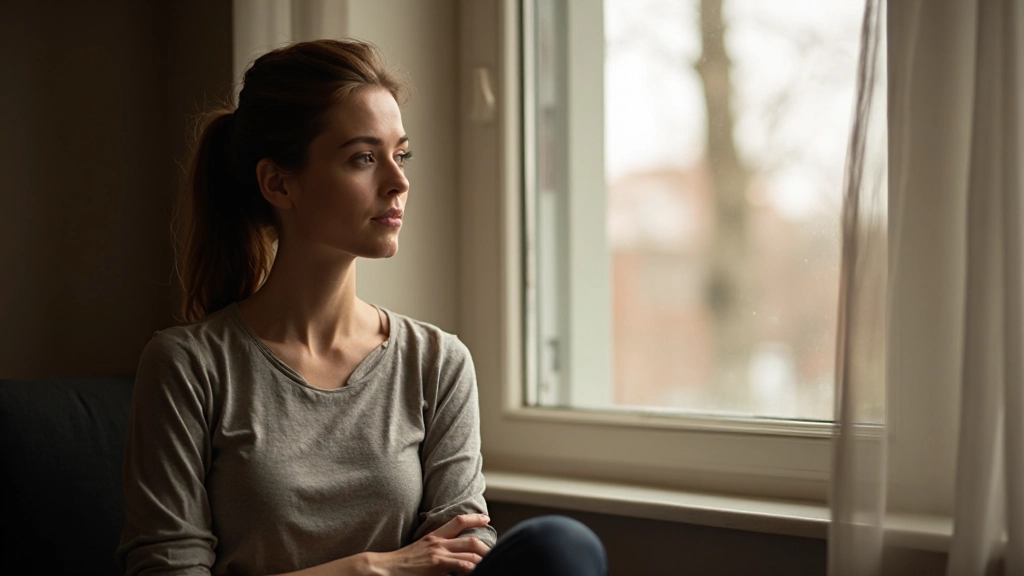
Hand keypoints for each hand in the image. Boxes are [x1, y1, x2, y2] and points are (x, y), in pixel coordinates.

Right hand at [368, 513, 491, 575]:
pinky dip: (475, 568)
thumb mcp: (418, 554)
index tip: (487, 518)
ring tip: (494, 562)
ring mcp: (439, 553)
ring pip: (472, 550)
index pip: (457, 521)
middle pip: (471, 539)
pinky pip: (463, 565)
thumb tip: (447, 563)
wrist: (382, 569)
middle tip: (497, 551)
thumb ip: (433, 554)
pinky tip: (481, 570)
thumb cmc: (398, 566)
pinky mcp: (437, 565)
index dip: (474, 518)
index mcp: (433, 538)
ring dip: (485, 558)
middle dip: (487, 545)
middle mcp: (438, 542)